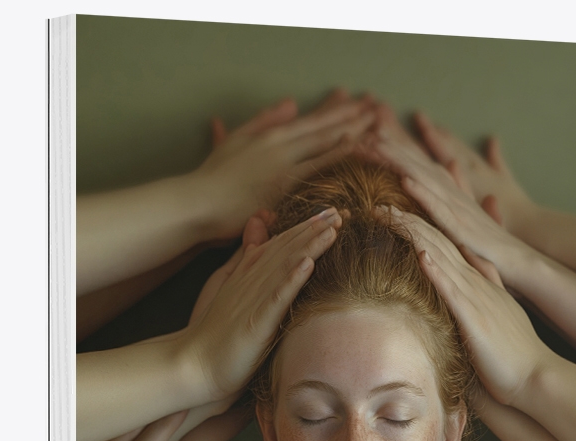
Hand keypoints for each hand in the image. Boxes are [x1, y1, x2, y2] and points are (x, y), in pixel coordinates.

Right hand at [184, 207, 341, 399]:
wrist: (195, 365)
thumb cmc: (216, 337)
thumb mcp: (231, 296)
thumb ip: (244, 269)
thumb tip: (257, 247)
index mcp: (248, 278)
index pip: (279, 246)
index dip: (304, 228)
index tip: (329, 214)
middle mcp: (251, 282)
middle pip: (285, 249)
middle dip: (313, 229)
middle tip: (341, 211)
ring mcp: (253, 300)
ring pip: (284, 266)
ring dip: (309, 246)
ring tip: (332, 230)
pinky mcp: (256, 322)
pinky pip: (276, 297)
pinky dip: (292, 279)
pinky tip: (309, 264)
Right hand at [192, 90, 373, 240]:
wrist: (198, 203)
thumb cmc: (212, 180)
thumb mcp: (235, 141)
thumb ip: (264, 121)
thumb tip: (290, 103)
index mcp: (270, 137)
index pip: (310, 121)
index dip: (335, 110)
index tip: (355, 101)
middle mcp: (280, 146)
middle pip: (322, 128)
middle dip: (351, 116)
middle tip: (376, 106)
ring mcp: (283, 164)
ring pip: (324, 142)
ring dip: (352, 131)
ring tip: (377, 122)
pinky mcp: (284, 185)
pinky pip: (317, 167)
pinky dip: (338, 155)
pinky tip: (357, 146)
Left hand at [368, 128, 534, 288]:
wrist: (525, 264)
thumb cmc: (498, 250)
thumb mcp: (474, 225)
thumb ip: (460, 203)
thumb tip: (461, 179)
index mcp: (456, 198)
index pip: (425, 169)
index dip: (402, 151)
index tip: (378, 134)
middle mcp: (456, 198)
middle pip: (420, 167)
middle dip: (394, 148)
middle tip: (368, 128)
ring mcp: (460, 211)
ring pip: (425, 181)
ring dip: (401, 162)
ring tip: (377, 146)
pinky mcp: (463, 230)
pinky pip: (439, 210)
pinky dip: (423, 194)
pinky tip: (405, 181)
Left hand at [381, 205, 547, 404]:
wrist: (535, 375)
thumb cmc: (514, 352)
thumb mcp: (498, 310)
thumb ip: (487, 285)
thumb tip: (473, 267)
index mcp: (479, 283)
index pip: (445, 247)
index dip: (420, 226)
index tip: (396, 212)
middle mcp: (477, 284)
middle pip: (439, 244)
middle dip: (410, 222)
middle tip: (381, 205)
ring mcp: (478, 298)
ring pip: (443, 259)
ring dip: (417, 236)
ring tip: (393, 216)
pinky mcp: (476, 319)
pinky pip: (453, 291)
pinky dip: (437, 271)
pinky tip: (421, 254)